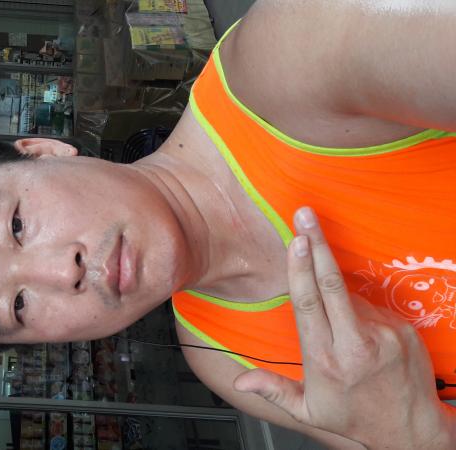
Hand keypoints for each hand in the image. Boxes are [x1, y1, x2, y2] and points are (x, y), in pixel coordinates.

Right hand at [233, 207, 454, 448]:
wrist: (411, 431)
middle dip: (316, 244)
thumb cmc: (355, 418)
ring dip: (335, 290)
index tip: (296, 241)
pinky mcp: (402, 329)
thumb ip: (272, 391)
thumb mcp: (308, 411)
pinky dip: (357, 310)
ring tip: (337, 324)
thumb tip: (239, 382)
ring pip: (349, 296)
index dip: (301, 269)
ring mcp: (383, 333)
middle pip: (332, 283)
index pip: (309, 304)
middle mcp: (355, 343)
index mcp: (326, 360)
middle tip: (305, 215)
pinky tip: (358, 332)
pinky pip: (370, 307)